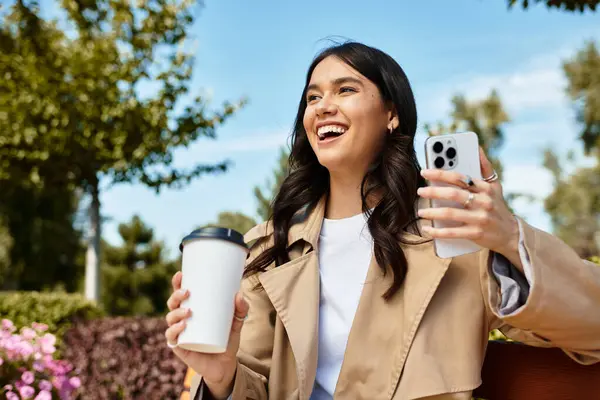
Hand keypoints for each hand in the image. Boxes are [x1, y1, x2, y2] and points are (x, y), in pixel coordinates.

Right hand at [165, 271, 248, 398]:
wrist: (225, 365)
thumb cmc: (227, 340)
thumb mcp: (236, 323)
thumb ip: (241, 309)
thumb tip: (239, 294)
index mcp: (193, 309)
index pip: (181, 294)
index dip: (177, 283)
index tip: (180, 274)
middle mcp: (182, 320)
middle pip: (172, 304)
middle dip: (176, 296)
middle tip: (187, 293)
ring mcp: (180, 333)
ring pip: (170, 319)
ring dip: (176, 313)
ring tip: (188, 312)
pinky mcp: (180, 348)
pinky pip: (172, 338)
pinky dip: (174, 331)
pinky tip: (182, 326)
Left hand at [416, 147, 519, 263]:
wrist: (511, 233)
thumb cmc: (498, 206)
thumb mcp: (495, 186)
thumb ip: (485, 167)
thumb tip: (478, 148)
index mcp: (484, 188)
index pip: (459, 177)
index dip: (440, 173)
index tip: (424, 172)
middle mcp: (483, 201)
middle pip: (453, 194)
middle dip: (433, 192)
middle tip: (419, 191)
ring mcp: (480, 218)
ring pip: (451, 214)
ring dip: (432, 212)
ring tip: (420, 211)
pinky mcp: (476, 234)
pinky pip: (452, 232)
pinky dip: (437, 231)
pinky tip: (426, 228)